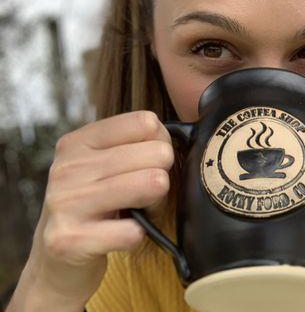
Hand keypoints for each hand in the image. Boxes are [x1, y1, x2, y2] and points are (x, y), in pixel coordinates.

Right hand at [8, 111, 173, 309]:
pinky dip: (138, 236)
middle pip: (157, 153)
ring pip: (152, 184)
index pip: (145, 123)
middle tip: (144, 194)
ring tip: (138, 212)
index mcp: (78, 142)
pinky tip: (122, 235)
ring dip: (155, 203)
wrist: (57, 258)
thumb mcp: (106, 165)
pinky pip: (134, 231)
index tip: (149, 163)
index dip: (161, 144)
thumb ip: (135, 145)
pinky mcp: (69, 240)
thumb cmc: (94, 205)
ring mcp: (66, 202)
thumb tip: (170, 142)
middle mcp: (68, 167)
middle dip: (162, 176)